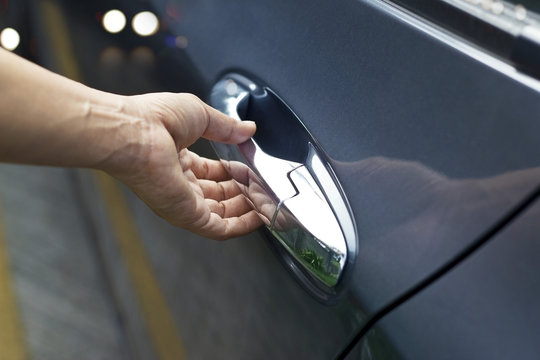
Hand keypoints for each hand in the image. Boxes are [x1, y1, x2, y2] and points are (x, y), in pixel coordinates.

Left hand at [104, 93, 263, 239]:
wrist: (135, 133)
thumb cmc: (153, 119)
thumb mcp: (200, 114)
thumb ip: (227, 126)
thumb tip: (248, 129)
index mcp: (179, 159)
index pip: (212, 173)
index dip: (234, 172)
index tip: (252, 168)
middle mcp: (180, 183)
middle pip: (219, 195)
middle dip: (243, 191)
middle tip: (263, 186)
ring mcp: (184, 202)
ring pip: (222, 214)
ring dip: (247, 209)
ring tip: (267, 201)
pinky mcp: (188, 215)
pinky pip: (220, 229)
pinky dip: (242, 226)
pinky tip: (259, 218)